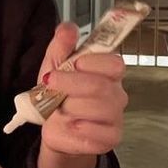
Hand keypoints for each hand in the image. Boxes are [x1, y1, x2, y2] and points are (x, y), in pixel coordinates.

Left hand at [36, 23, 127, 167]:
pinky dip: (78, 129)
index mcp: (107, 73)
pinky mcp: (110, 138)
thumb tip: (67, 28)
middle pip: (100, 86)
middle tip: (51, 85)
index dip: (90, 62)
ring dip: (70, 108)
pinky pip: (98, 133)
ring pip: (97, 108)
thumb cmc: (58, 99)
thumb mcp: (53, 69)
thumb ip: (60, 47)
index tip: (70, 64)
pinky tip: (70, 126)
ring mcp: (115, 116)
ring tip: (60, 110)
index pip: (113, 63)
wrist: (56, 131)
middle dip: (70, 84)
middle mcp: (116, 93)